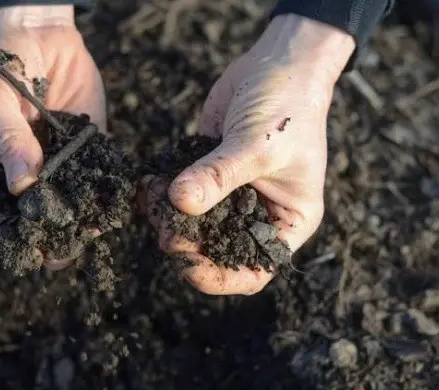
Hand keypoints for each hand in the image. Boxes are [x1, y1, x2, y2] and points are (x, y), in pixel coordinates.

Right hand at [0, 5, 105, 269]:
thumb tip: (24, 187)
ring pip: (64, 201)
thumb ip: (8, 141)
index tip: (22, 257)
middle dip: (45, 237)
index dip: (3, 238)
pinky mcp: (82, 148)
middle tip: (62, 256)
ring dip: (77, 221)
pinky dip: (101, 192)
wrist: (37, 33)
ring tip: (91, 236)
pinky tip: (112, 207)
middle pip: (29, 215)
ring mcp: (53, 162)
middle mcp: (19, 171)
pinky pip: (92, 175)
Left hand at [142, 15, 355, 294]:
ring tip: (153, 203)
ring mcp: (231, 194)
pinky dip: (162, 194)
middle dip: (189, 245)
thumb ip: (219, 176)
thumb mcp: (259, 145)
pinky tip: (149, 187)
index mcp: (287, 222)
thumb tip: (179, 202)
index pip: (255, 270)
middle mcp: (258, 214)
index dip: (221, 278)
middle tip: (165, 231)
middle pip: (218, 251)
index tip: (188, 263)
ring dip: (170, 219)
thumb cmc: (288, 106)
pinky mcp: (207, 172)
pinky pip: (181, 193)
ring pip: (194, 224)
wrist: (278, 63)